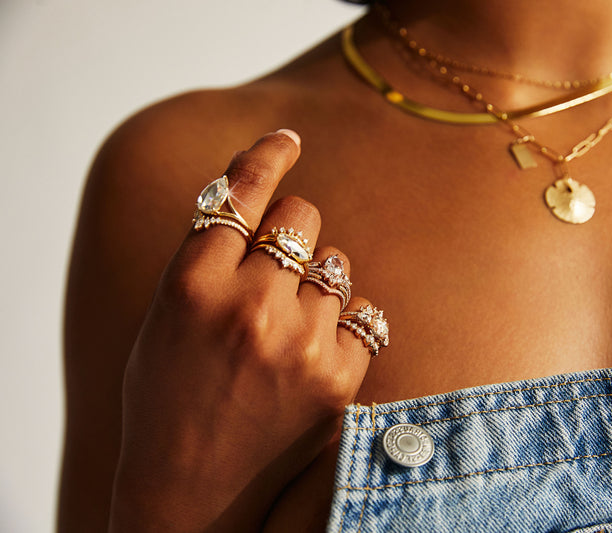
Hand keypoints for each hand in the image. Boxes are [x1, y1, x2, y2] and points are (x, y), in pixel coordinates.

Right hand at [109, 131, 375, 531]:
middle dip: (291, 232)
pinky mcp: (339, 377)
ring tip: (290, 327)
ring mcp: (298, 342)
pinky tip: (319, 351)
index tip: (288, 139)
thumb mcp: (166, 320)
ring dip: (318, 282)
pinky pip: (365, 313)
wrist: (193, 492)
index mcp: (190, 286)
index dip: (266, 156)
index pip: (239, 194)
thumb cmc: (169, 399)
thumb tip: (255, 199)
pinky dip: (346, 323)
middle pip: (300, 216)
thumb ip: (205, 260)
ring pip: (337, 263)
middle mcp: (247, 306)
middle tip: (276, 268)